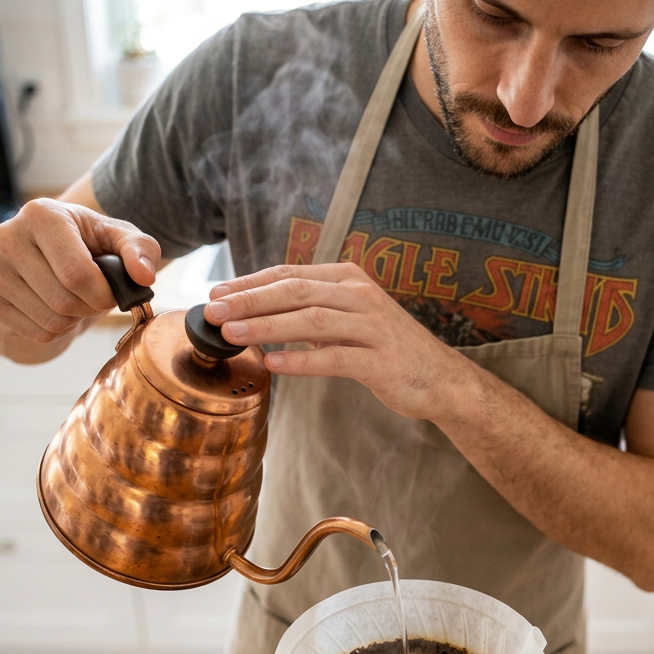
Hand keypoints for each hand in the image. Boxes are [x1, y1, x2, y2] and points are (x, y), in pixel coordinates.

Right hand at [0, 198, 160, 350]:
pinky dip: (57, 329)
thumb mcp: (119, 238)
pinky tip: (56, 307)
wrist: (45, 255)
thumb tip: (143, 276)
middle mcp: (7, 237)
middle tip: (95, 296)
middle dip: (91, 307)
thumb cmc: (89, 244)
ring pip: (51, 321)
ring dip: (75, 319)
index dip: (103, 294)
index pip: (77, 274)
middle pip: (64, 301)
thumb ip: (141, 250)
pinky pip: (37, 333)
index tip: (111, 291)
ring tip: (76, 298)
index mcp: (41, 214)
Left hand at [204, 262, 471, 419]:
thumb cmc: (388, 349)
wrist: (441, 378)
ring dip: (266, 326)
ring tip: (231, 335)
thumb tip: (257, 313)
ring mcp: (373, 326)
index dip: (250, 283)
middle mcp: (360, 295)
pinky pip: (334, 357)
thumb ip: (313, 310)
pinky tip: (273, 364)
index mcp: (349, 279)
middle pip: (294, 291)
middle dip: (249, 300)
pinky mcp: (381, 360)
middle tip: (212, 311)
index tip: (215, 293)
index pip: (290, 274)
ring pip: (310, 320)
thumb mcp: (350, 319)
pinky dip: (300, 360)